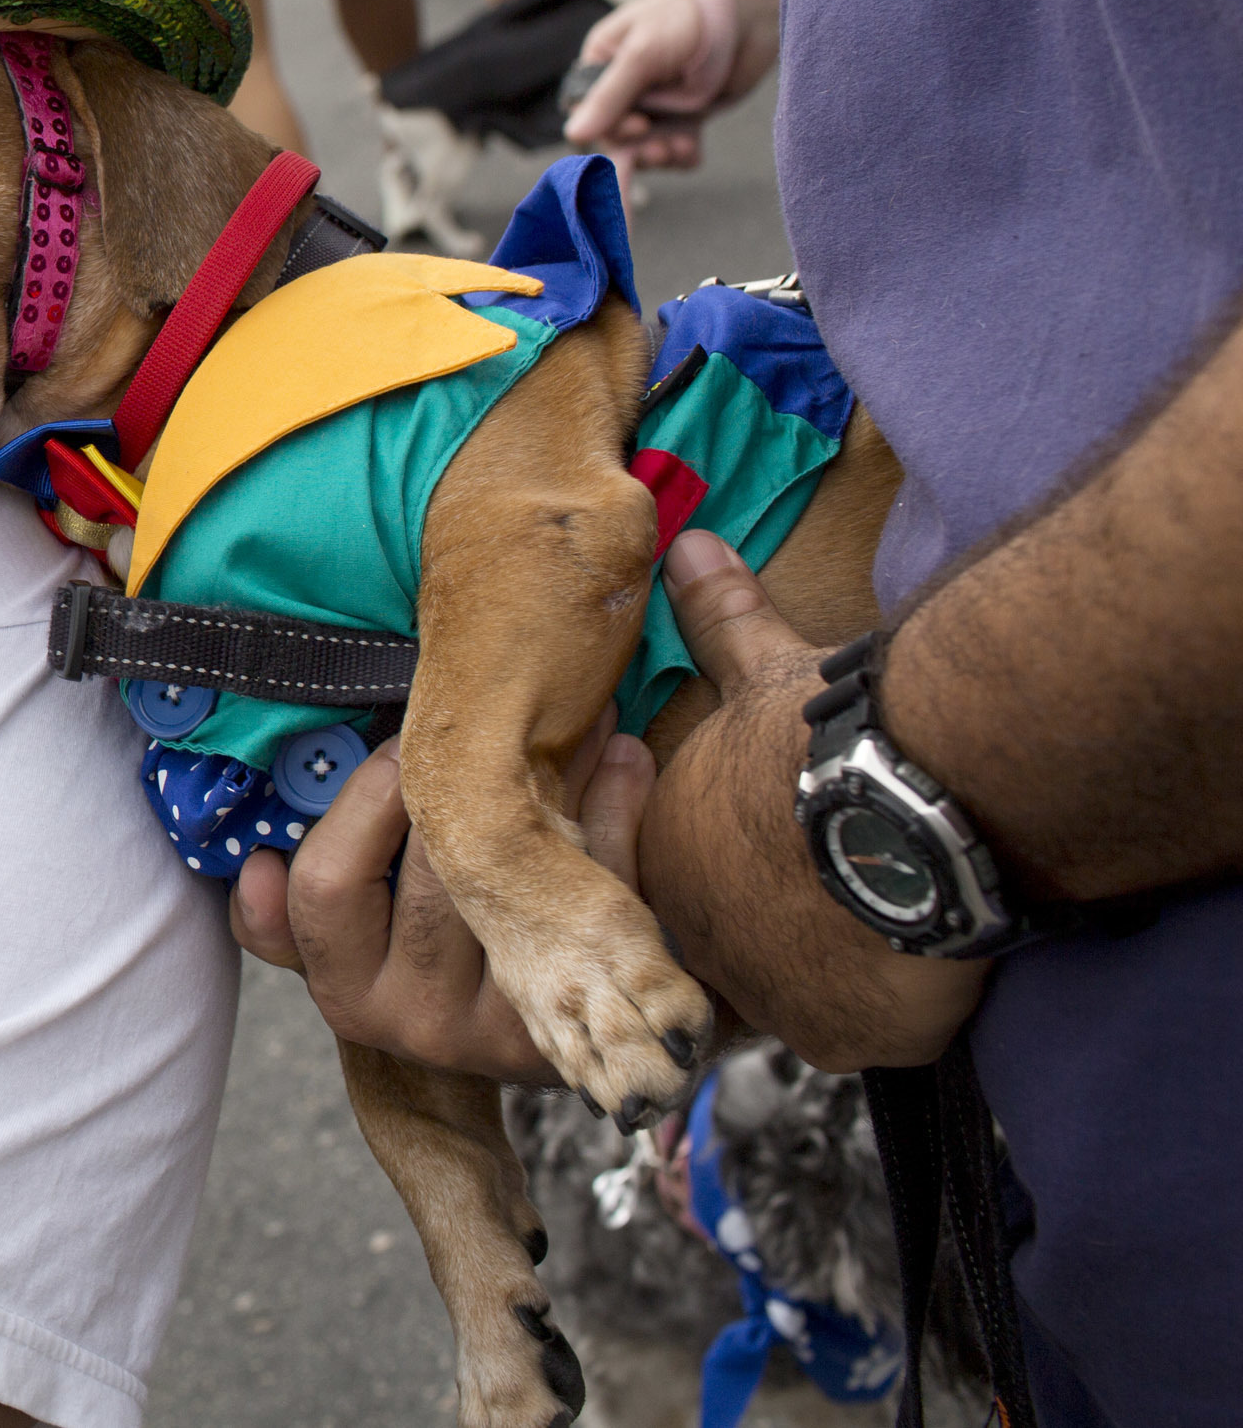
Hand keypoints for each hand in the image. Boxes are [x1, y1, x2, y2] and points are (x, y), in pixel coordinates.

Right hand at [232, 713, 654, 1082]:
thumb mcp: (343, 942)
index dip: (363, 801)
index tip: (400, 746)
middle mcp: (419, 1025)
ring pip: (515, 877)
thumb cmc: (421, 955)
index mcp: (348, 993)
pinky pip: (601, 892)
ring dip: (553, 779)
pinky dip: (618, 814)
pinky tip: (623, 760)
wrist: (548, 1028)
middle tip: (495, 711)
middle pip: (430, 874)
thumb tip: (256, 868)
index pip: (327, 884)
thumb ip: (285, 911)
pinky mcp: (590, 1013)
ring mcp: (505, 1031)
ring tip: (574, 719)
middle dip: (463, 778)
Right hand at [562, 0, 718, 168]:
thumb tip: (572, 136)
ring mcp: (659, 101)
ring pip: (645, 145)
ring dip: (660, 154)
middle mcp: (627, 85)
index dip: (608, 127)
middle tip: (660, 151)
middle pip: (615, 135)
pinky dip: (682, 157)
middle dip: (636, 148)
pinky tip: (692, 152)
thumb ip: (608, 97)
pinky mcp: (689, 112)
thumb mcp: (641, 54)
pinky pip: (676, 146)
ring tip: (679, 150)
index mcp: (604, 63)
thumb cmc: (688, 17)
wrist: (749, 9)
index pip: (587, 110)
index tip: (638, 126)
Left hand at [646, 532, 985, 1068]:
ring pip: (791, 988)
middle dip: (775, 912)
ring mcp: (758, 995)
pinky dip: (893, 996)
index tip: (788, 825)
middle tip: (837, 871)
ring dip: (831, 957)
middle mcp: (687, 935)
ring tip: (882, 905)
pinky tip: (918, 950)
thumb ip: (723, 624)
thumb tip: (687, 546)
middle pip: (728, 939)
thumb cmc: (824, 735)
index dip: (738, 849)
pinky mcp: (838, 1035)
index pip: (685, 871)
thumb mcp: (766, 672)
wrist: (906, 803)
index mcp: (663, 853)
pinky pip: (860, 1026)